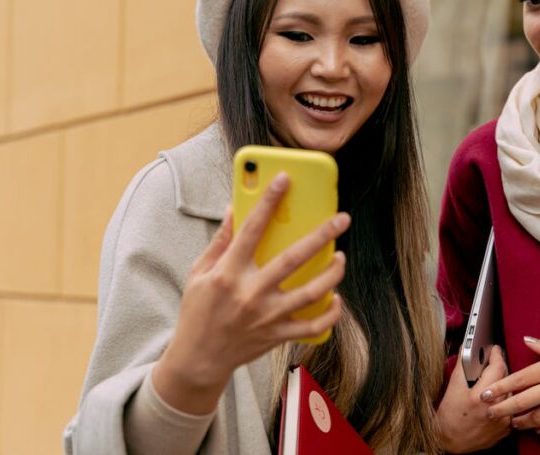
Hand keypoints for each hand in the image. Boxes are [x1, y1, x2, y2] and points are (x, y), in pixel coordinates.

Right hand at [154, 173, 347, 413]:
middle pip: (293, 259)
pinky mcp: (277, 335)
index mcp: (229, 273)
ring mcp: (267, 316)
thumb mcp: (199, 273)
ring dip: (332, 273)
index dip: (268, 201)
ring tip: (341, 257)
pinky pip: (313, 325)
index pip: (251, 229)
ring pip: (311, 292)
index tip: (284, 179)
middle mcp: (251, 293)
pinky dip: (329, 313)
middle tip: (342, 218)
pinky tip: (336, 297)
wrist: (198, 360)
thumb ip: (220, 241)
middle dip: (321, 235)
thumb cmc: (198, 311)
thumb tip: (235, 208)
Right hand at [436, 346, 511, 452]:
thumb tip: (467, 348)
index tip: (494, 349)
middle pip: (507, 378)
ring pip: (511, 392)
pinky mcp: (507, 429)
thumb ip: (462, 365)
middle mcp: (495, 409)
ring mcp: (503, 420)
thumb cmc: (448, 418)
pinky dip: (504, 400)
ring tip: (490, 385)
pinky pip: (511, 407)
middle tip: (489, 365)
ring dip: (503, 385)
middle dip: (499, 369)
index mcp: (480, 397)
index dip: (496, 355)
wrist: (449, 444)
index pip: (498, 367)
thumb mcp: (452, 388)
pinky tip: (494, 400)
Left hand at [482, 337, 539, 436]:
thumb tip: (527, 340)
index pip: (520, 378)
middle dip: (502, 409)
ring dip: (521, 422)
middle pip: (523, 401)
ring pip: (536, 418)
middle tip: (490, 413)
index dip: (500, 387)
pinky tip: (537, 429)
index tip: (485, 393)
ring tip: (511, 422)